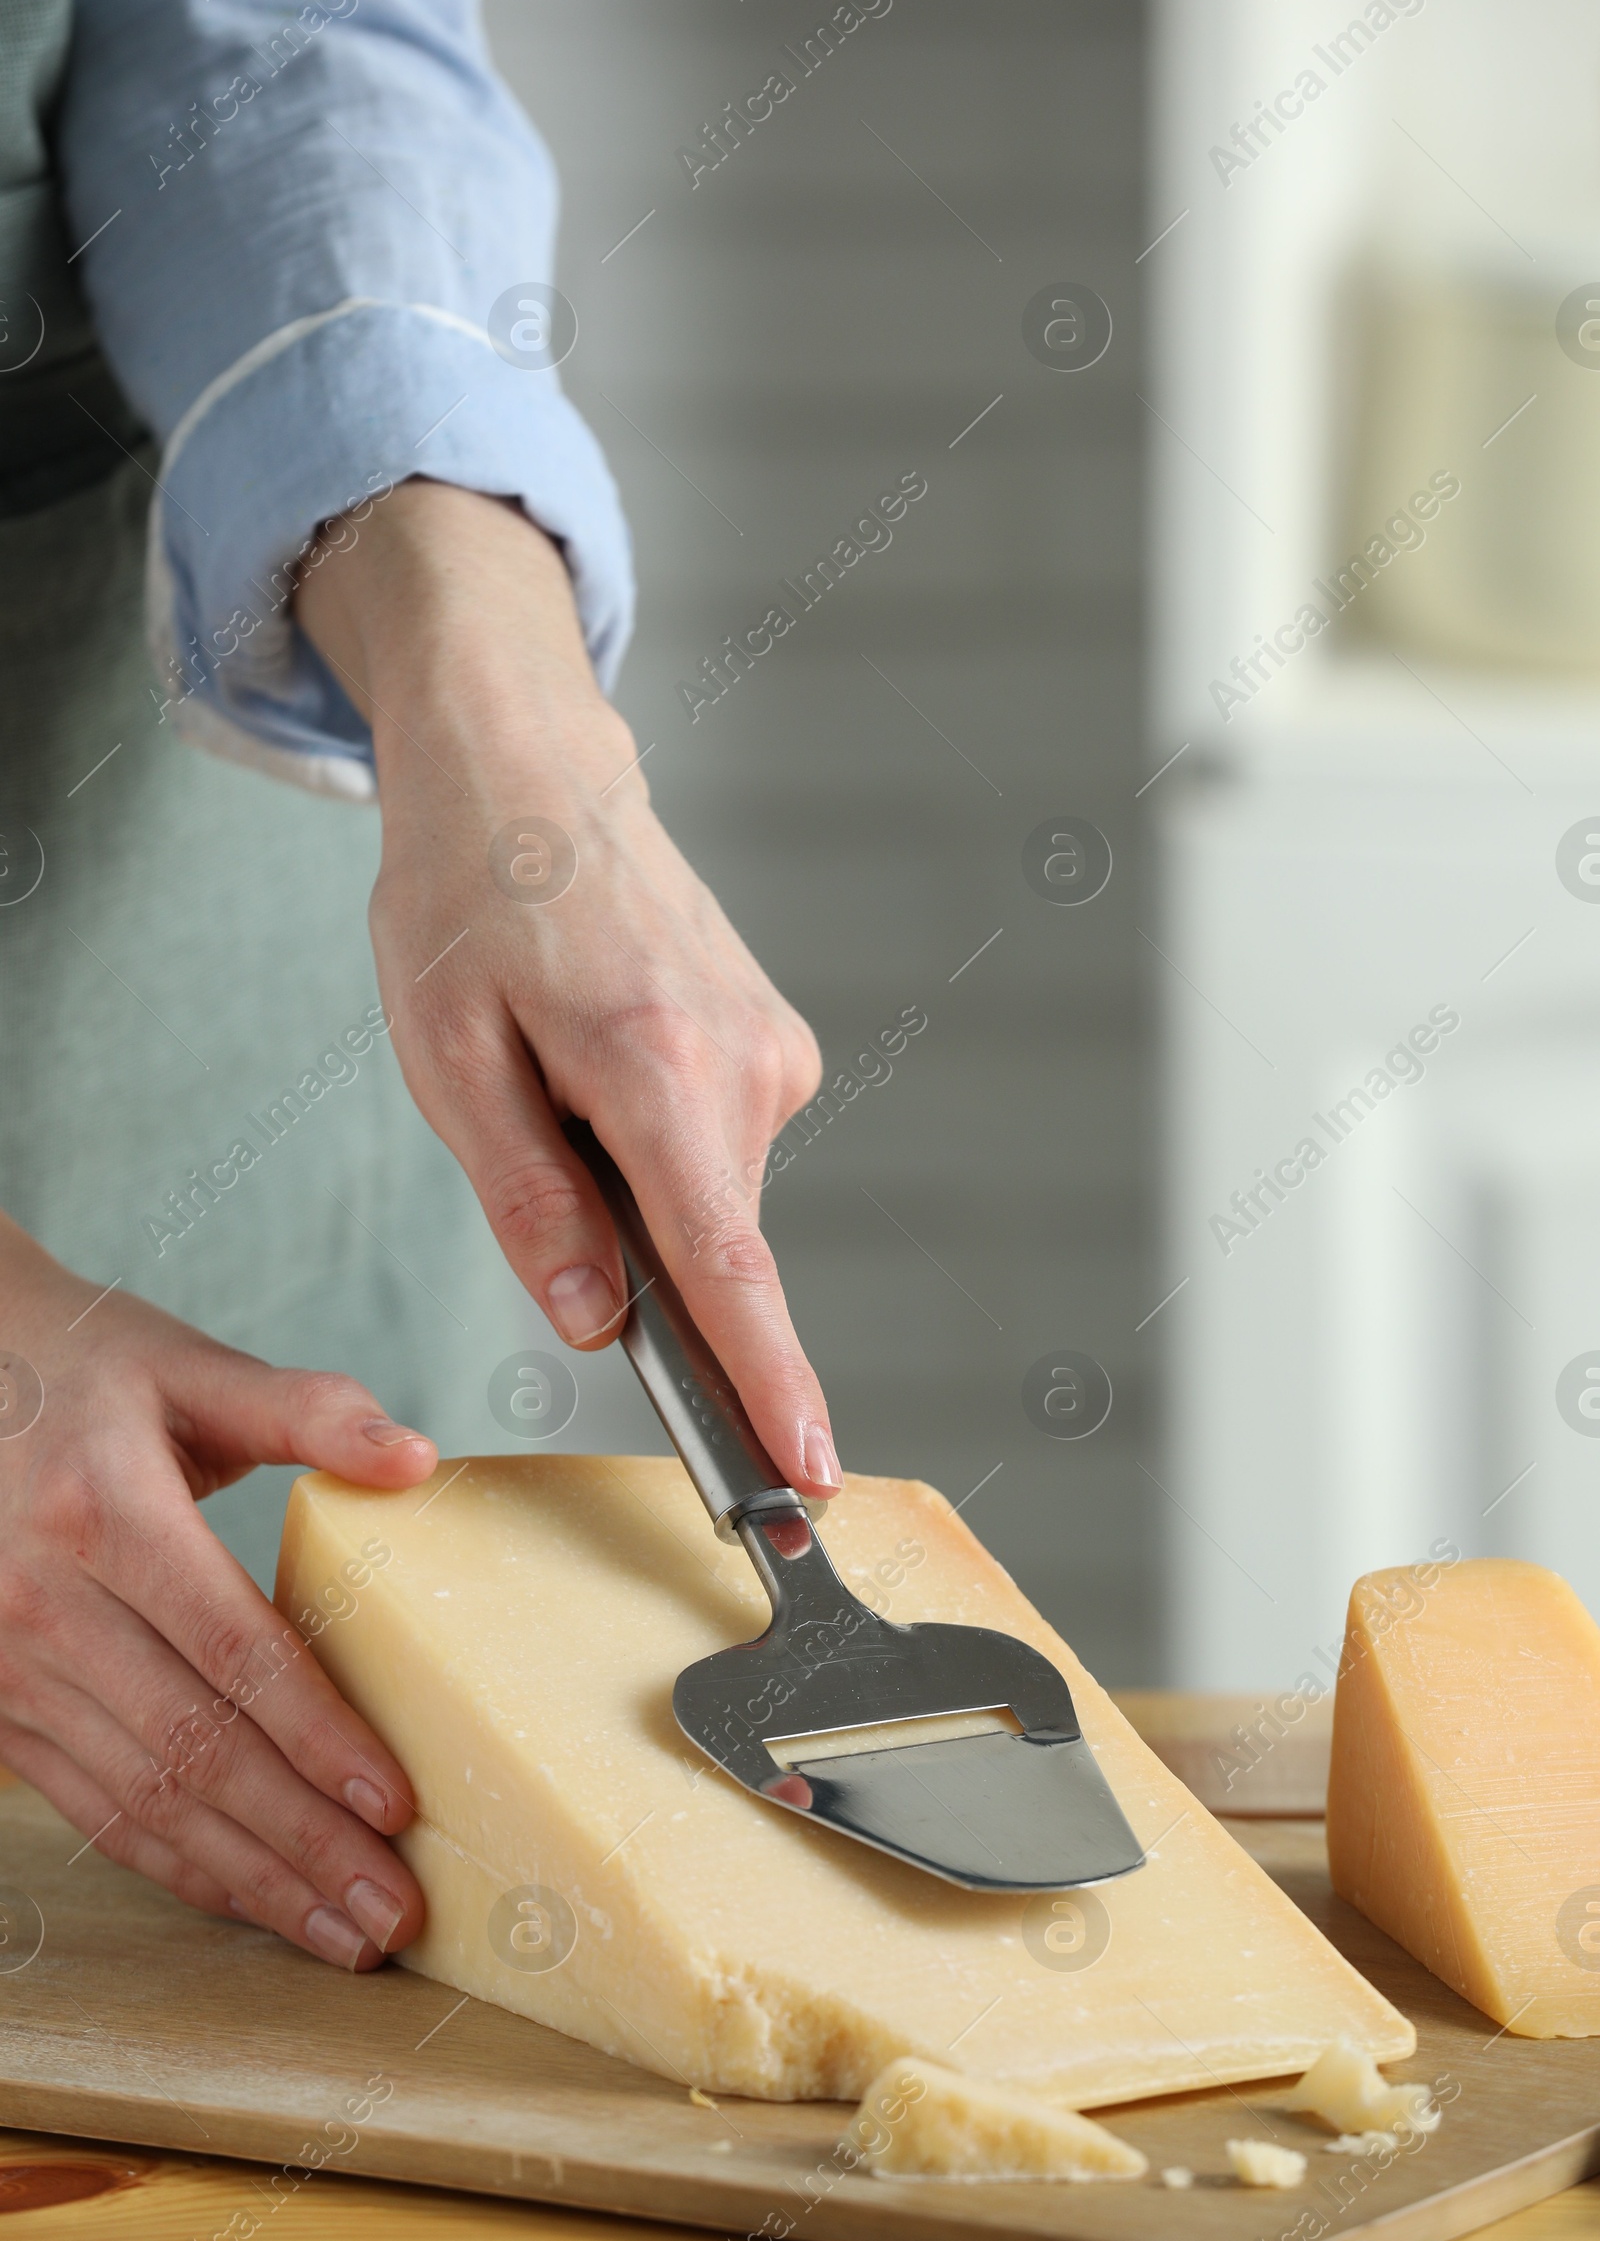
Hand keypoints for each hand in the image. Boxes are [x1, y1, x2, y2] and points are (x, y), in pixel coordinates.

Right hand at [0, 1217, 434, 1966]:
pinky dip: (178, 1865)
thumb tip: (416, 1458)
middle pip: (192, 1749)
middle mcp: (42, 1603)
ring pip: (142, 1801)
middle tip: (395, 1911)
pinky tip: (254, 1900)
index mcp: (103, 1512)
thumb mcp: (190, 1368)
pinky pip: (94, 1806)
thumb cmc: (84, 1373)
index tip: (397, 1801)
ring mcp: (7, 1668)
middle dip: (302, 1842)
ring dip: (250, 1879)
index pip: (231, 1650)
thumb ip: (309, 1410)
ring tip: (347, 1933)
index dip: (316, 1734)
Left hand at [295, 481, 840, 1496]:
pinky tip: (600, 1052)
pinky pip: (717, 1146)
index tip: (810, 1470)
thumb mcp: (451, 1059)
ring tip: (554, 1061)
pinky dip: (657, 1139)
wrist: (534, 769)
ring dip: (630, 1179)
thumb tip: (595, 1320)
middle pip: (706, 1241)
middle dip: (629, 1249)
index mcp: (657, 1068)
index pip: (730, 1265)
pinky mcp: (777, 1044)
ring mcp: (774, 1049)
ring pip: (707, 1194)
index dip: (767, 1381)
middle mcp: (745, 1063)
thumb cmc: (471, 901)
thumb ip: (529, 1199)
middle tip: (531, 1121)